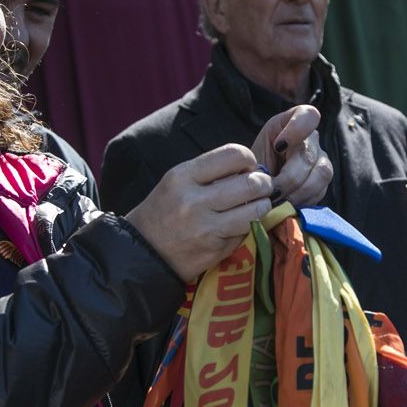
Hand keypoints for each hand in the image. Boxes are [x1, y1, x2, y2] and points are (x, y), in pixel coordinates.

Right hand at [125, 144, 272, 280]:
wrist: (142, 252)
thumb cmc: (163, 212)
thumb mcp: (178, 182)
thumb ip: (211, 172)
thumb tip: (252, 168)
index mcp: (184, 176)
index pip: (234, 155)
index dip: (249, 160)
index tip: (248, 168)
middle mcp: (194, 201)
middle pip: (251, 183)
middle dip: (264, 184)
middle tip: (262, 187)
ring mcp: (207, 227)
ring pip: (256, 210)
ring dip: (262, 206)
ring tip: (255, 206)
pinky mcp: (216, 249)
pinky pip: (246, 232)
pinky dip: (248, 227)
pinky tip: (237, 225)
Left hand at [253, 105, 332, 206]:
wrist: (255, 186)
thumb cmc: (250, 168)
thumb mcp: (249, 159)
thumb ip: (259, 163)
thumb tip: (267, 182)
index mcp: (291, 122)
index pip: (308, 116)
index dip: (297, 129)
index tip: (278, 146)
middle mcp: (310, 138)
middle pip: (308, 154)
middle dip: (289, 178)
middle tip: (272, 193)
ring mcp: (321, 159)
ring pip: (321, 174)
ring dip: (298, 192)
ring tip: (280, 202)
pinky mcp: (323, 181)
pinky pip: (321, 191)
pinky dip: (303, 201)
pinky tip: (289, 205)